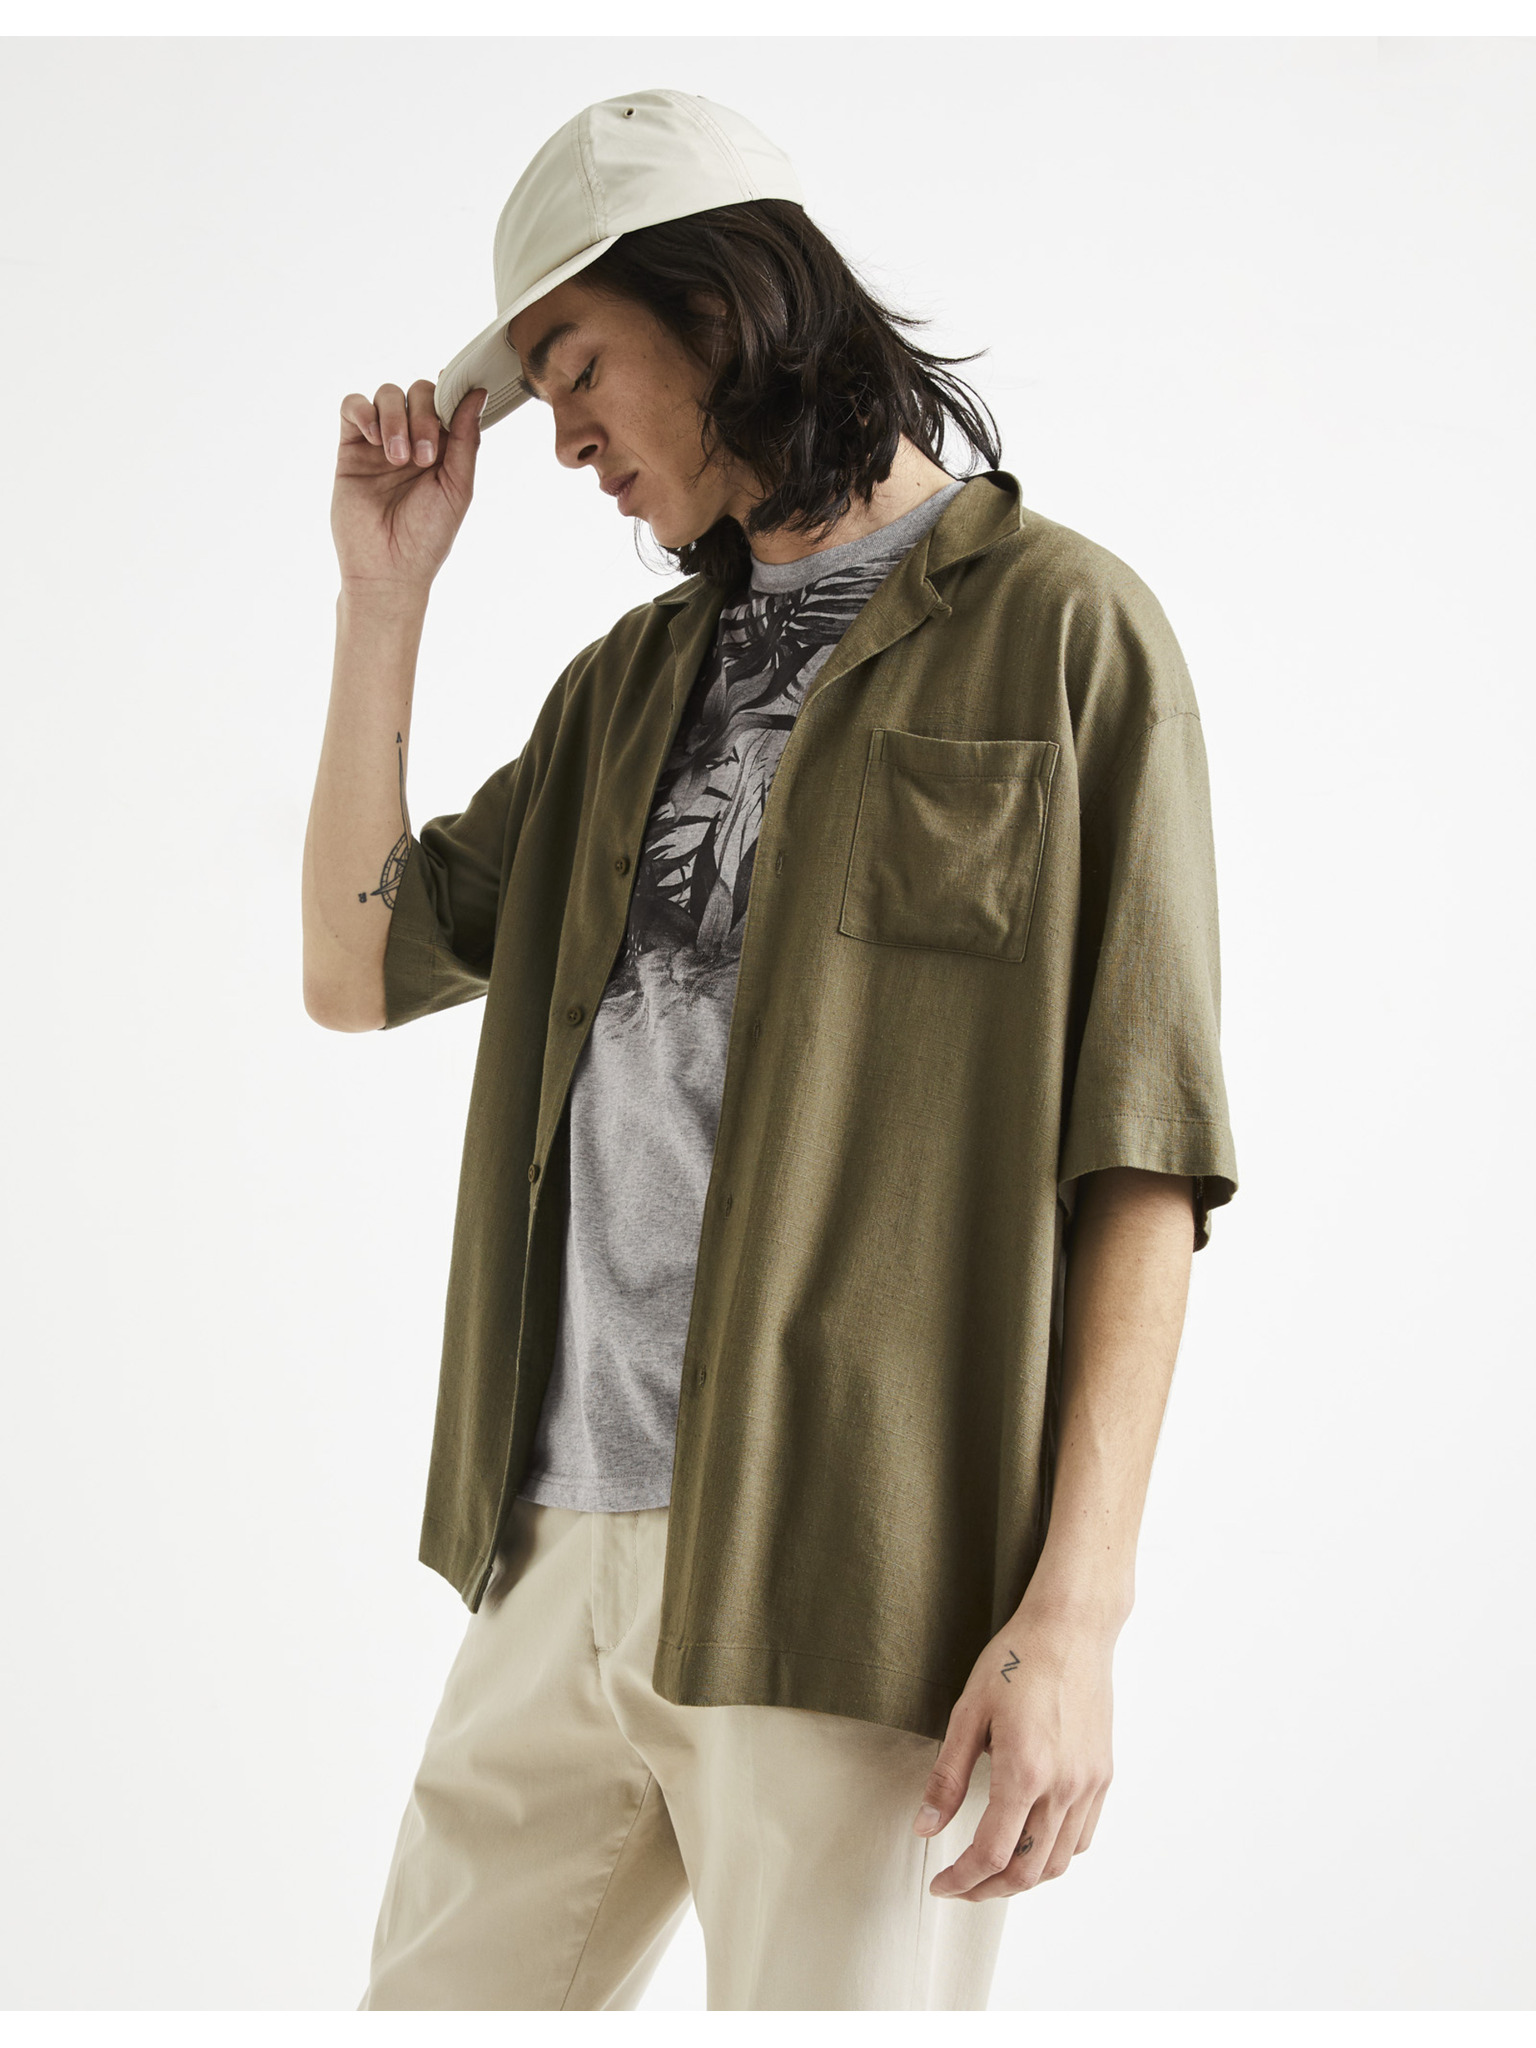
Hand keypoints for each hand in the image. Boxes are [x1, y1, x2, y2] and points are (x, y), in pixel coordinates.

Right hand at [331, 378, 486, 596]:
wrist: (387, 568)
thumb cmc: (426, 537)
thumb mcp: (458, 488)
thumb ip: (466, 439)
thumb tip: (477, 394)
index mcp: (443, 448)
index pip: (447, 401)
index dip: (451, 391)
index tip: (455, 392)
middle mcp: (413, 439)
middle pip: (418, 392)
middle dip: (423, 416)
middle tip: (422, 458)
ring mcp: (380, 442)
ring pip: (387, 394)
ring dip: (395, 419)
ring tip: (398, 459)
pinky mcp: (351, 448)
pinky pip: (352, 406)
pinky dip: (364, 412)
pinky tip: (374, 440)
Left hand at [914, 1597, 1115, 1901]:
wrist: (1072, 1628)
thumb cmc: (1017, 1659)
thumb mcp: (968, 1712)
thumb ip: (947, 1777)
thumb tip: (925, 1828)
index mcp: (1025, 1771)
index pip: (992, 1854)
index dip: (963, 1880)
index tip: (941, 1884)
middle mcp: (1063, 1786)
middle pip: (1027, 1870)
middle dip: (988, 1890)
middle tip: (961, 1887)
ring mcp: (1088, 1784)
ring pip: (1058, 1862)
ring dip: (1022, 1878)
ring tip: (991, 1871)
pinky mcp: (1102, 1775)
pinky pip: (1082, 1837)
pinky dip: (1054, 1855)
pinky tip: (1031, 1843)